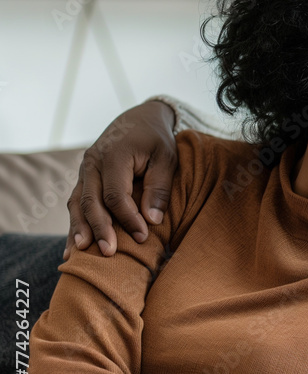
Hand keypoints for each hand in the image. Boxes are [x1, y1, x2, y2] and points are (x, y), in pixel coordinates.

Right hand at [64, 101, 178, 257]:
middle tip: (109, 253)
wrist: (140, 119)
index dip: (128, 218)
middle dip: (99, 229)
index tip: (142, 236)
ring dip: (80, 229)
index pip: (116, 194)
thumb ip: (159, 188)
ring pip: (77, 203)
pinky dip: (75, 224)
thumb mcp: (166, 158)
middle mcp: (92, 162)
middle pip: (91, 201)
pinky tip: (73, 246)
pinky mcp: (84, 177)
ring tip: (80, 254)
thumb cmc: (156, 140)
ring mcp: (84, 170)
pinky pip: (76, 202)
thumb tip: (152, 220)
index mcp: (114, 155)